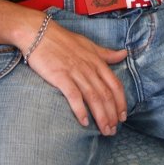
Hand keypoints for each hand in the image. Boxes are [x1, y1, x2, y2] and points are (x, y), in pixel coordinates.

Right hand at [25, 20, 127, 135]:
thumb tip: (124, 54)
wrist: (39, 33)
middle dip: (112, 115)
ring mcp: (75, 72)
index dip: (121, 102)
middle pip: (106, 95)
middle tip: (113, 130)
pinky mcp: (61, 77)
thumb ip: (106, 53)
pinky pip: (74, 96)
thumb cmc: (63, 40)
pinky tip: (84, 122)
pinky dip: (80, 110)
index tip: (123, 117)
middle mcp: (89, 68)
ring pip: (94, 98)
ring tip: (104, 130)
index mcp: (97, 61)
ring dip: (101, 116)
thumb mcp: (88, 45)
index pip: (115, 85)